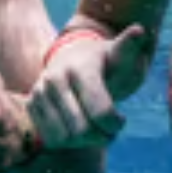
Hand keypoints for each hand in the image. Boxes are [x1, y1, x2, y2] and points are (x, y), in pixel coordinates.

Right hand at [27, 23, 150, 149]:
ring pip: (64, 138)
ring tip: (96, 131)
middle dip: (101, 136)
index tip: (122, 120)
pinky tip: (79, 131)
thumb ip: (129, 46)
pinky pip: (50, 138)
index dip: (115, 124)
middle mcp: (55, 79)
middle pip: (81, 130)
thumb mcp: (118, 53)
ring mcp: (40, 92)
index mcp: (80, 69)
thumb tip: (139, 30)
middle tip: (110, 131)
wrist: (74, 57)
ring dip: (85, 142)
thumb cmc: (104, 61)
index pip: (101, 112)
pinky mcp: (32, 105)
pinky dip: (68, 142)